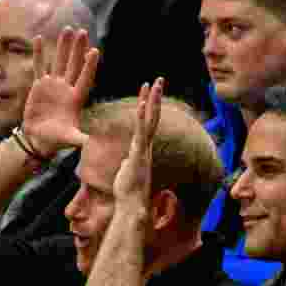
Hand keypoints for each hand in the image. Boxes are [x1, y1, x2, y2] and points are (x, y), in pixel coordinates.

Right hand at [21, 27, 99, 157]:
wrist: (39, 138)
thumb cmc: (57, 139)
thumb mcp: (70, 139)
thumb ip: (79, 139)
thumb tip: (91, 142)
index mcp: (76, 99)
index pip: (85, 78)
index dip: (89, 66)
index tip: (95, 51)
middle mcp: (66, 88)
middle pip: (74, 64)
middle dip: (78, 49)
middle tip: (82, 32)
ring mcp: (53, 85)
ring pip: (59, 61)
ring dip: (63, 46)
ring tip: (67, 29)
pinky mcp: (39, 85)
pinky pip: (40, 66)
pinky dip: (40, 53)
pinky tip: (40, 38)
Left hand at [113, 78, 163, 207]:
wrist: (132, 205)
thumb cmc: (128, 192)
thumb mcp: (128, 171)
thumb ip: (129, 162)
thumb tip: (127, 160)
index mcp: (143, 149)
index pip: (147, 123)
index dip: (149, 107)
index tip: (150, 92)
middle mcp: (146, 146)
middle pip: (153, 117)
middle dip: (155, 97)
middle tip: (158, 79)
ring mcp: (144, 149)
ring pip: (149, 120)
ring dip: (151, 101)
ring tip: (153, 83)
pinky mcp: (139, 154)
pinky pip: (140, 132)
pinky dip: (141, 117)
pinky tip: (141, 103)